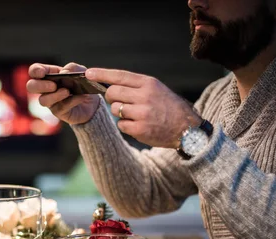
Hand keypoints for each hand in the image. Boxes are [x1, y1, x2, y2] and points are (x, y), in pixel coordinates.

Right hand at [26, 62, 100, 124]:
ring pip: (43, 100)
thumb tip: (64, 72)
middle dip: (40, 85)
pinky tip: (79, 97)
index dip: (35, 71)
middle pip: (31, 86)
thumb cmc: (82, 84)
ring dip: (54, 95)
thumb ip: (73, 68)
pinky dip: (70, 101)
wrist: (92, 102)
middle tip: (53, 85)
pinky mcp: (58, 112)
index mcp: (48, 74)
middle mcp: (45, 88)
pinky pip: (60, 107)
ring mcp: (50, 101)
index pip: (34, 71)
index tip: (42, 73)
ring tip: (67, 92)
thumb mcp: (81, 71)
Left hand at [85, 68, 201, 147]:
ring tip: (135, 114)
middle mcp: (145, 96)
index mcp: (149, 83)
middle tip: (120, 101)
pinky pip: (121, 125)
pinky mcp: (140, 129)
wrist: (187, 128)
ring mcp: (142, 113)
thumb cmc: (168, 107)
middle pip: (112, 93)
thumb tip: (109, 85)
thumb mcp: (156, 89)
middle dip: (111, 97)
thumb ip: (135, 86)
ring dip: (120, 112)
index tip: (88, 73)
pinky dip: (126, 125)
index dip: (101, 74)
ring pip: (115, 109)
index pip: (120, 76)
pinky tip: (139, 125)